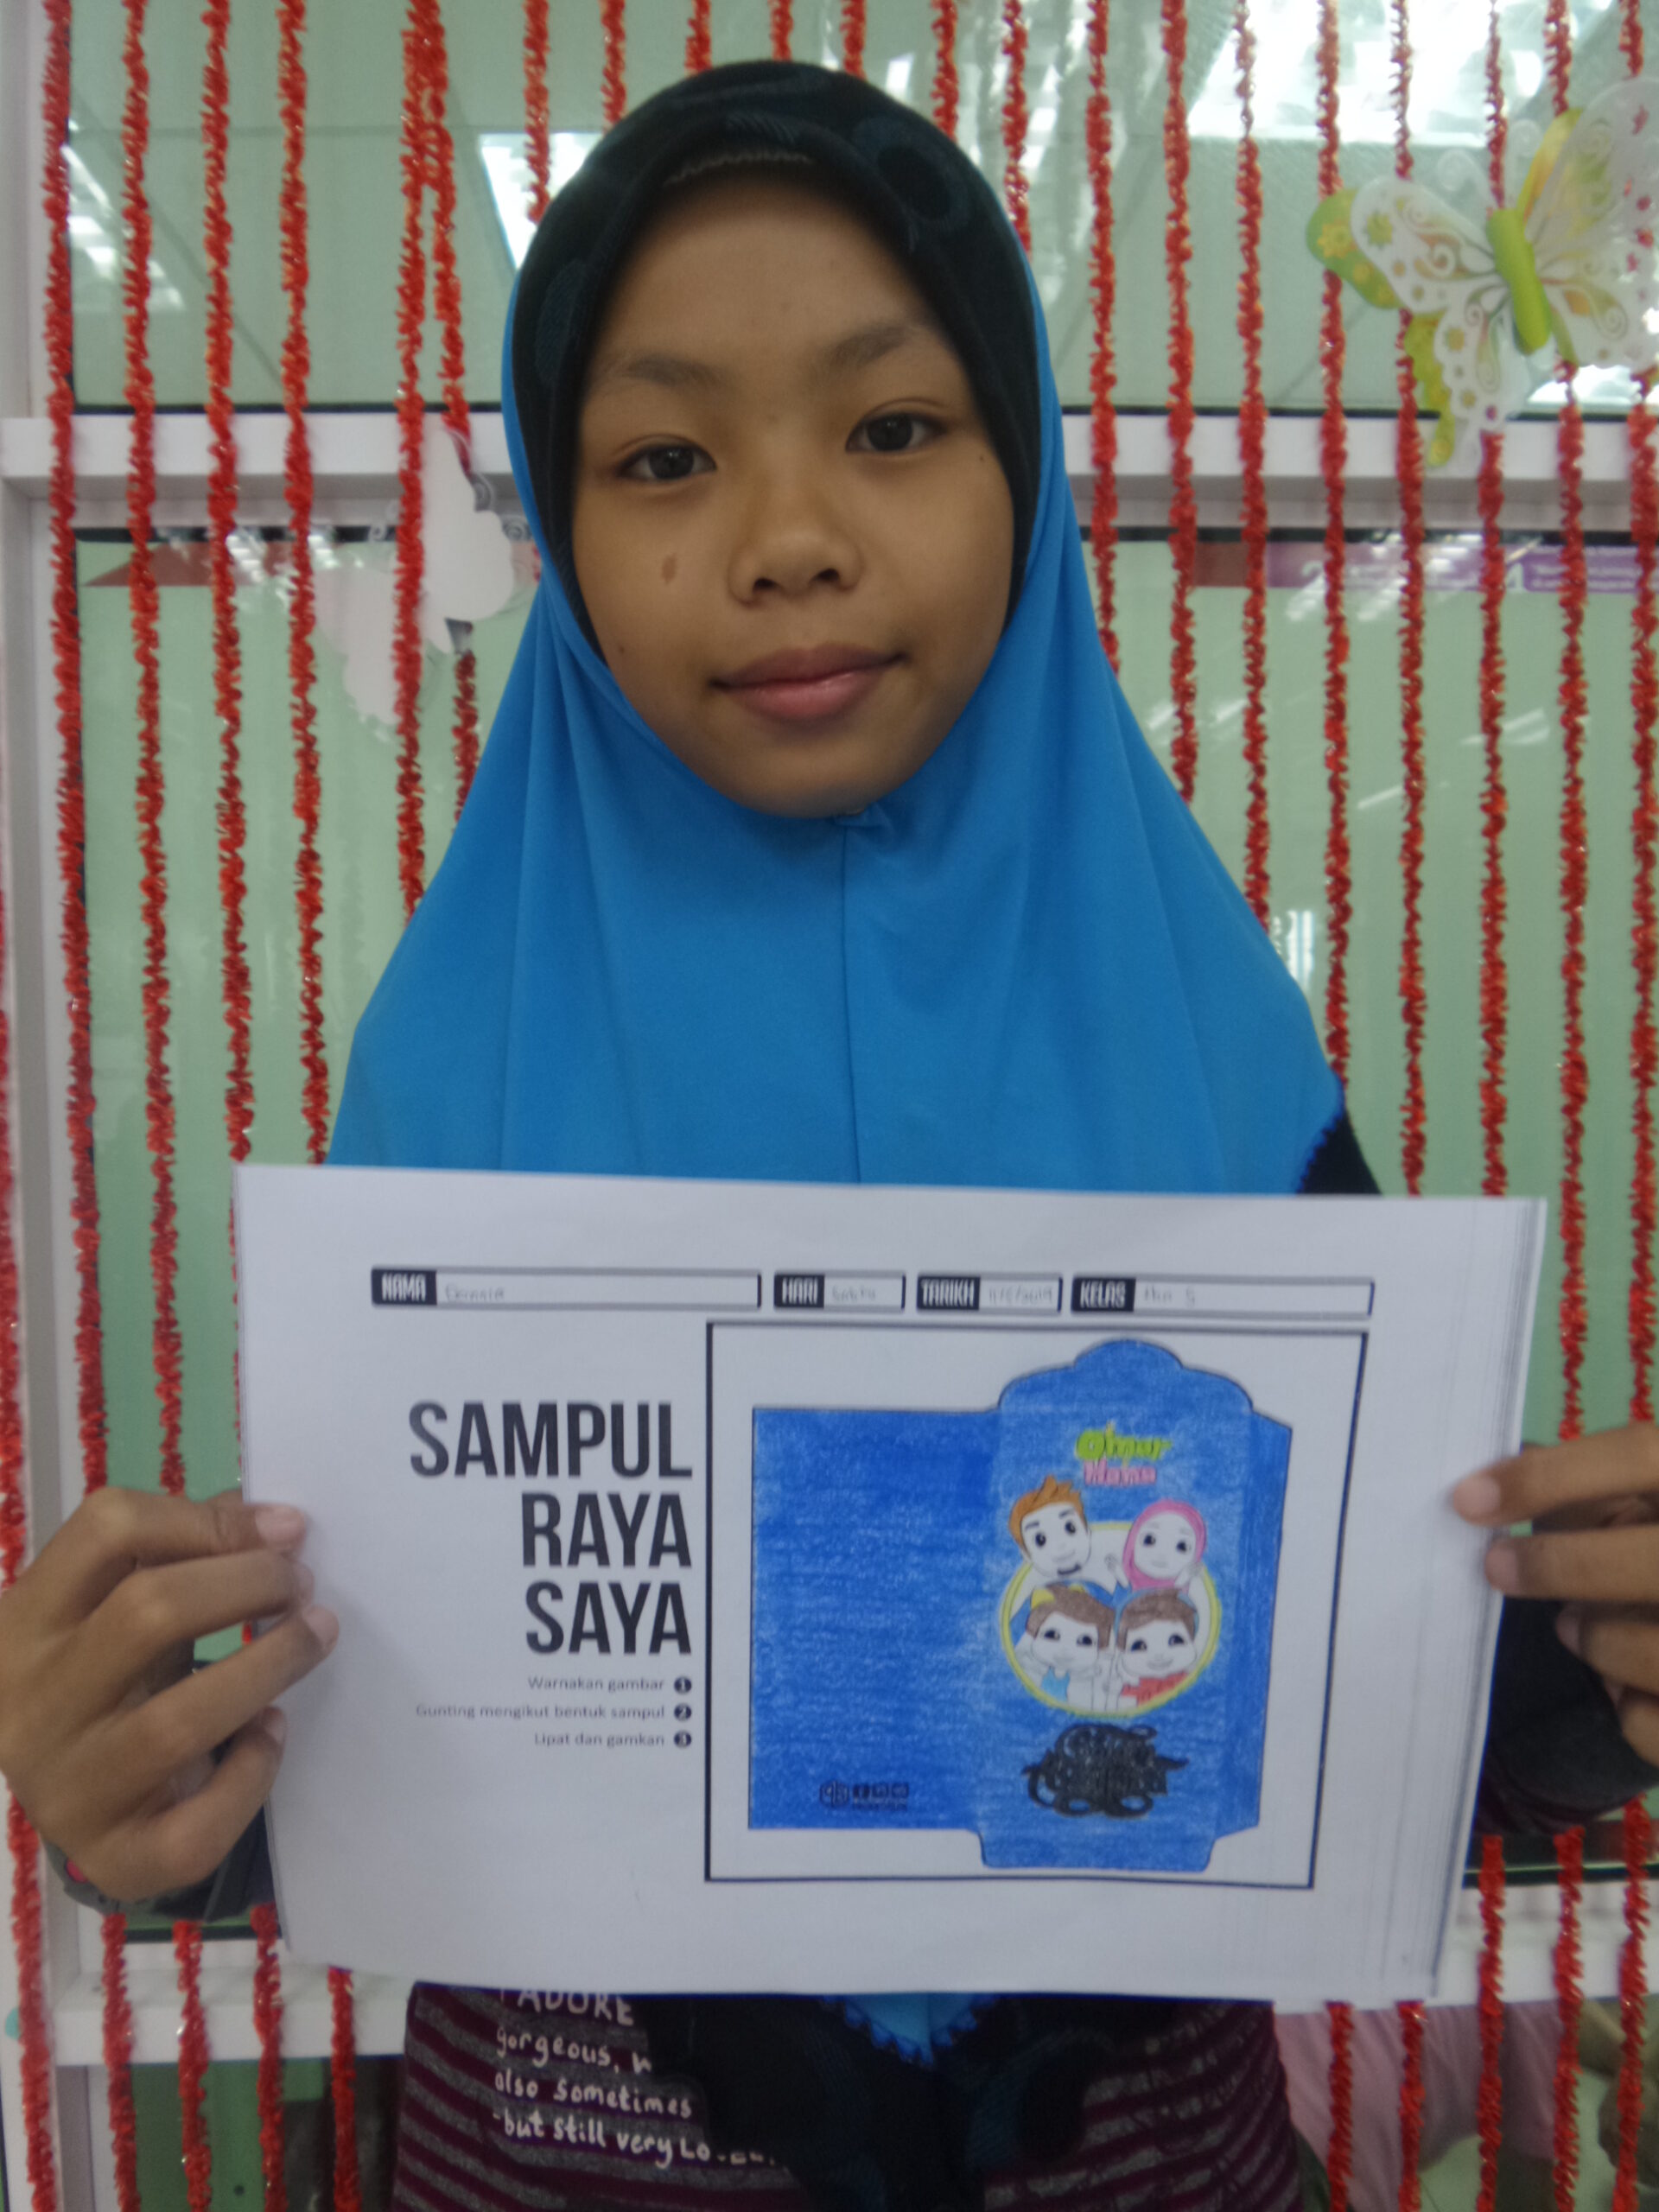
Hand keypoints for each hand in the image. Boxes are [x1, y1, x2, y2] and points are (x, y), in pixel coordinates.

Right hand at [0, 1486, 337, 1899]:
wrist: (72, 1796)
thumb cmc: (108, 1677)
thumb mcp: (119, 1604)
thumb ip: (183, 1552)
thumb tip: (279, 1524)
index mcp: (25, 1622)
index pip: (106, 1531)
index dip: (204, 1520)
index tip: (283, 1531)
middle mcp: (32, 1704)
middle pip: (147, 1614)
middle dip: (248, 1585)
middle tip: (301, 1584)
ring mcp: (67, 1789)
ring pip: (178, 1721)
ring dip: (269, 1667)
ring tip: (316, 1636)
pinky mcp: (112, 1857)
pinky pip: (195, 1827)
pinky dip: (250, 1775)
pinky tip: (270, 1733)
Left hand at [1453, 1425, 1658, 1764]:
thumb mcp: (1650, 1505)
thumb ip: (1596, 1494)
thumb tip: (1491, 1492)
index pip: (1640, 1455)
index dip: (1548, 1476)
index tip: (1467, 1501)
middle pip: (1651, 1558)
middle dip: (1559, 1564)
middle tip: (1500, 1568)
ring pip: (1654, 1648)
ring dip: (1597, 1640)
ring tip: (1574, 1628)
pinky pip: (1655, 1722)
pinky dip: (1631, 1712)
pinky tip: (1625, 1689)